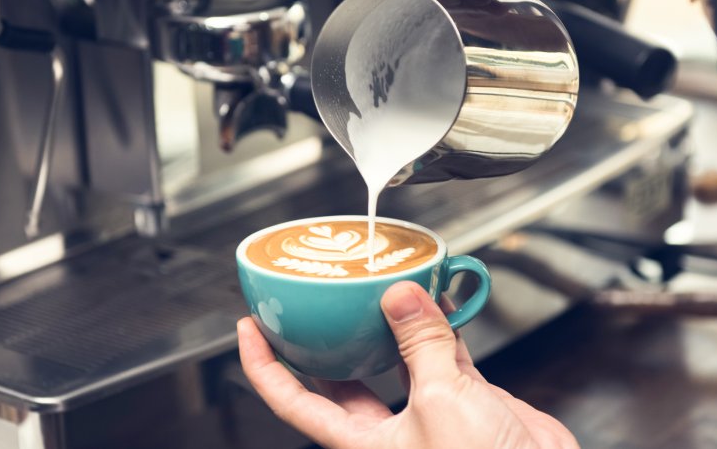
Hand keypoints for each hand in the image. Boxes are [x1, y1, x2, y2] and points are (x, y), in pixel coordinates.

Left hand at [238, 281, 578, 448]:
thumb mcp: (441, 400)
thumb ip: (420, 344)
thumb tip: (401, 297)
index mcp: (362, 441)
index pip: (294, 401)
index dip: (265, 366)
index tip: (250, 328)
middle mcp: (390, 428)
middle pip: (343, 374)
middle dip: (330, 334)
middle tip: (318, 295)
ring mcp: (429, 411)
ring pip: (398, 357)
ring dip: (394, 321)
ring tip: (382, 284)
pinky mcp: (466, 399)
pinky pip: (445, 353)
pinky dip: (443, 324)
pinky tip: (441, 298)